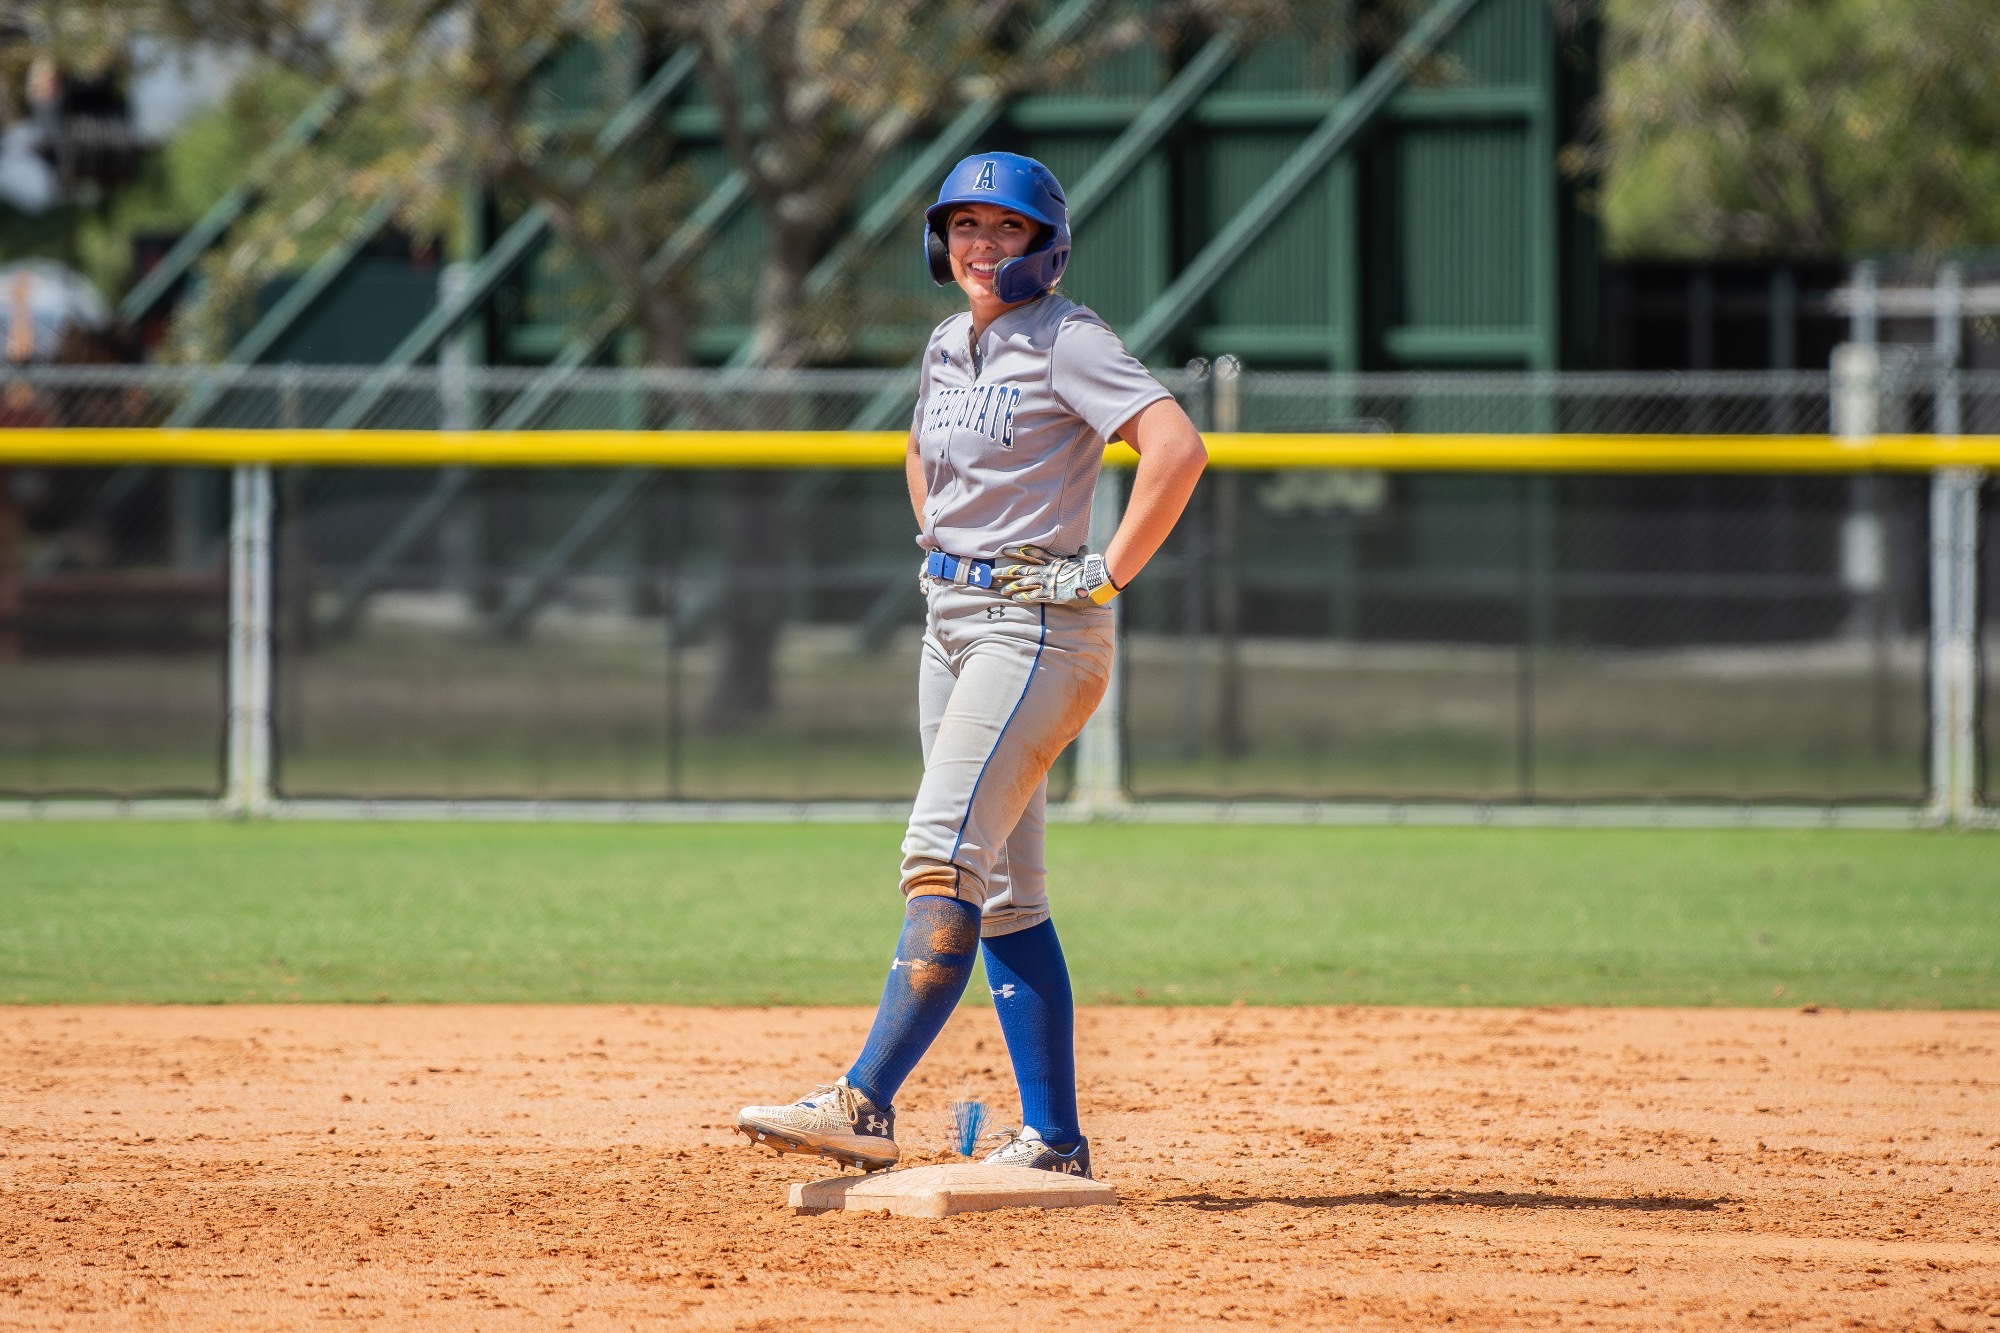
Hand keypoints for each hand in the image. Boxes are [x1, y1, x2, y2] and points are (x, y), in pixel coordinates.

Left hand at [991, 545, 1119, 604]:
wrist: (1095, 580)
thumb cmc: (1091, 569)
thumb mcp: (1085, 559)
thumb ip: (1081, 554)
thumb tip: (1085, 549)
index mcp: (1054, 561)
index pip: (1032, 553)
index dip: (1018, 552)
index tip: (1006, 550)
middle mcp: (1047, 570)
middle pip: (1023, 569)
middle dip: (1007, 571)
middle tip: (993, 572)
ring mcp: (1048, 582)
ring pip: (1025, 583)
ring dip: (1012, 586)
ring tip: (1000, 589)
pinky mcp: (1051, 594)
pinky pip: (1034, 596)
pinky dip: (1023, 597)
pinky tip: (1014, 599)